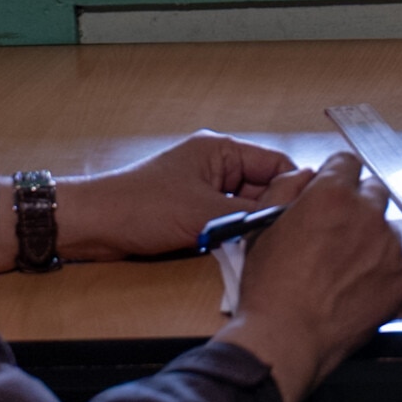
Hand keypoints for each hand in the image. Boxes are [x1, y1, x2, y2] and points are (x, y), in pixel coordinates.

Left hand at [50, 133, 297, 263]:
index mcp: (221, 150)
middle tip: (284, 240)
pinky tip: (237, 252)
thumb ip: (254, 210)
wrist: (92, 225)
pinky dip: (232, 236)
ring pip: (245, 209)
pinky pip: (225, 222)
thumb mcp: (204, 212)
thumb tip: (298, 204)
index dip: (296, 190)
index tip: (310, 218)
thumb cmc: (141, 208)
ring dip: (250, 228)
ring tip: (260, 248)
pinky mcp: (192, 211)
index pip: (277, 165)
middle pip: (263, 188)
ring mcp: (203, 189)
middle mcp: (216, 165)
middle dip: (271, 213)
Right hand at [214, 161, 401, 401]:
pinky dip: (378, 268)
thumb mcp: (262, 226)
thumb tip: (307, 176)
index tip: (331, 191)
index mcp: (332, 195)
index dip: (336, 177)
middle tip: (336, 231)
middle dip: (356, 204)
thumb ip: (286, 189)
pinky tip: (353, 286)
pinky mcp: (400, 278)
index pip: (347, 162)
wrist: (287, 336)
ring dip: (369, 237)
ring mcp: (389, 247)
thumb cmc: (270, 285)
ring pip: (385, 228)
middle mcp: (368, 214)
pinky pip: (394, 261)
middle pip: (373, 191)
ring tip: (342, 266)